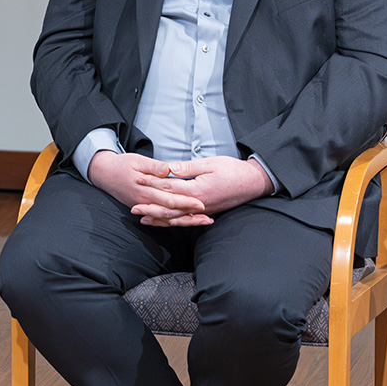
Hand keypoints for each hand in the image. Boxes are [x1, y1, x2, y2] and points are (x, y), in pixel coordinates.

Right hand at [86, 150, 210, 225]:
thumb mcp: (138, 160)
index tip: (200, 203)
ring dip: (184, 221)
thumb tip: (169, 170)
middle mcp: (144, 201)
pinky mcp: (142, 208)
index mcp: (144, 189)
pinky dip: (173, 221)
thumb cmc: (122, 164)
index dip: (185, 202)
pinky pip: (159, 218)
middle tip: (207, 217)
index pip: (168, 198)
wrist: (103, 174)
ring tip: (201, 221)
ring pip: (166, 218)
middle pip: (170, 212)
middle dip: (189, 215)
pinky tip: (185, 221)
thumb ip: (155, 167)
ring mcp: (143, 207)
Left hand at [134, 156, 273, 226]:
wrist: (253, 183)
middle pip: (169, 208)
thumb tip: (169, 168)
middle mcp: (199, 204)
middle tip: (133, 207)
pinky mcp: (206, 213)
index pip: (169, 188)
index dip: (152, 184)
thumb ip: (188, 168)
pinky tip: (163, 222)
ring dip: (158, 218)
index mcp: (198, 190)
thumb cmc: (232, 170)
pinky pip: (186, 220)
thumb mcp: (210, 163)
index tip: (138, 179)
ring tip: (142, 218)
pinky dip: (173, 222)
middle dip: (150, 207)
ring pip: (176, 218)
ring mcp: (202, 211)